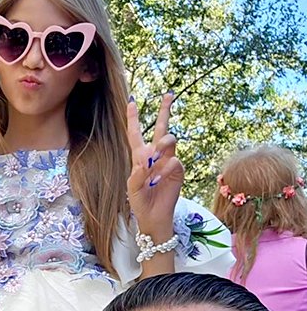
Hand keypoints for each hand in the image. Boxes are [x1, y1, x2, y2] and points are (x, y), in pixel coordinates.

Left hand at [125, 93, 181, 238]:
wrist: (153, 216)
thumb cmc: (139, 202)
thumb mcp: (132, 189)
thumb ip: (137, 175)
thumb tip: (145, 161)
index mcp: (139, 156)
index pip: (136, 133)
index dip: (134, 118)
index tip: (132, 101)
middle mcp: (155, 155)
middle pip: (161, 128)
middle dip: (164, 110)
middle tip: (168, 94)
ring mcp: (168, 161)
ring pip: (169, 140)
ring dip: (162, 144)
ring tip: (155, 156)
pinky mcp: (178, 170)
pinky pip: (174, 161)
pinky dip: (165, 168)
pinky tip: (158, 179)